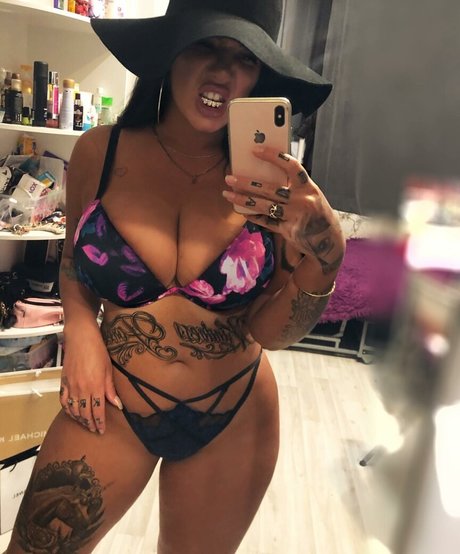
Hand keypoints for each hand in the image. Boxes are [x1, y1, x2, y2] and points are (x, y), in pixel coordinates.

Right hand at [59, 328, 122, 433]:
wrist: (81, 338)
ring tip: (85, 425)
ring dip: (79, 419)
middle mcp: (82, 389)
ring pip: (73, 409)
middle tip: (95, 430)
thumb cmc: (98, 351)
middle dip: (90, 424)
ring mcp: (71, 386)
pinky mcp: (64, 381)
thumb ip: (111, 390)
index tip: (102, 430)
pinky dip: (67, 409)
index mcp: (95, 387)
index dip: (100, 423)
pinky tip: (71, 413)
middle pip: (85, 413)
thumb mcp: (108, 370)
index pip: (97, 411)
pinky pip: (63, 400)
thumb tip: (118, 405)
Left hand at [223, 146, 344, 274]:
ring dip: (244, 199)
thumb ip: (293, 186)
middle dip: (247, 182)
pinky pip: (267, 222)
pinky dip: (255, 216)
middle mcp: (303, 200)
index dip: (274, 156)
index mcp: (308, 187)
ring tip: (228, 194)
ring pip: (265, 206)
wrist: (328, 240)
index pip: (291, 166)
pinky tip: (243, 212)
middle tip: (229, 178)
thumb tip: (264, 175)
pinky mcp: (289, 231)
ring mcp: (296, 216)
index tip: (255, 150)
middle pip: (270, 189)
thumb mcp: (311, 195)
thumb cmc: (315, 212)